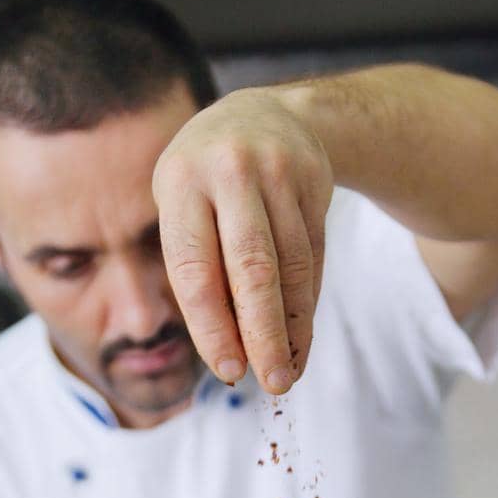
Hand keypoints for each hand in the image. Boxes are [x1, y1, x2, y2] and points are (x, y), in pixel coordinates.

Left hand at [152, 88, 333, 394]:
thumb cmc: (208, 182)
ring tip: (288, 371)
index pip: (196, 270)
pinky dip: (307, 304)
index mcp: (182, 182)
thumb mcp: (184, 207)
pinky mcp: (316, 182)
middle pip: (253, 269)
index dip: (213, 327)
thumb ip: (198, 269)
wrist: (267, 114)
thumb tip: (229, 351)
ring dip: (293, 328)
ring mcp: (279, 172)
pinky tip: (300, 337)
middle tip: (272, 383)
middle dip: (263, 334)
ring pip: (293, 267)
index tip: (228, 371)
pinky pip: (315, 256)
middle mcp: (231, 172)